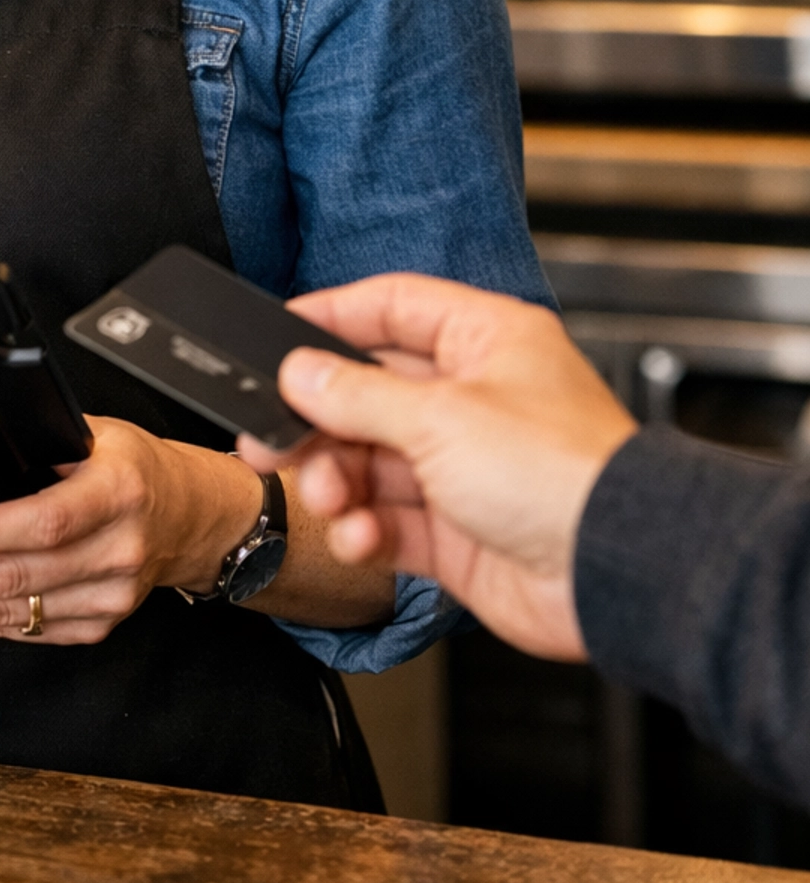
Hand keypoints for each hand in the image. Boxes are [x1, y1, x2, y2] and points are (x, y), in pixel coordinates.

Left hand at [0, 416, 263, 644]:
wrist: (192, 516)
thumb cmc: (138, 469)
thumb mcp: (96, 434)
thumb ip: (38, 443)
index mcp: (117, 493)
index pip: (43, 523)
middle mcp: (117, 551)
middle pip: (15, 577)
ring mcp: (109, 597)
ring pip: (12, 612)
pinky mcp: (97, 625)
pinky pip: (24, 630)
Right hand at [236, 276, 636, 662]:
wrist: (613, 575)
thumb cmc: (561, 474)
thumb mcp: (440, 418)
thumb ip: (357, 396)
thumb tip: (300, 372)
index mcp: (485, 342)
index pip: (393, 308)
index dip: (332, 317)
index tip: (276, 335)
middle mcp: (475, 399)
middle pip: (370, 393)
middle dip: (318, 421)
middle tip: (270, 441)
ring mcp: (466, 467)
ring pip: (372, 462)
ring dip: (339, 482)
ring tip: (331, 499)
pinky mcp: (459, 530)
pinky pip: (389, 521)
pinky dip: (365, 530)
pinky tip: (360, 537)